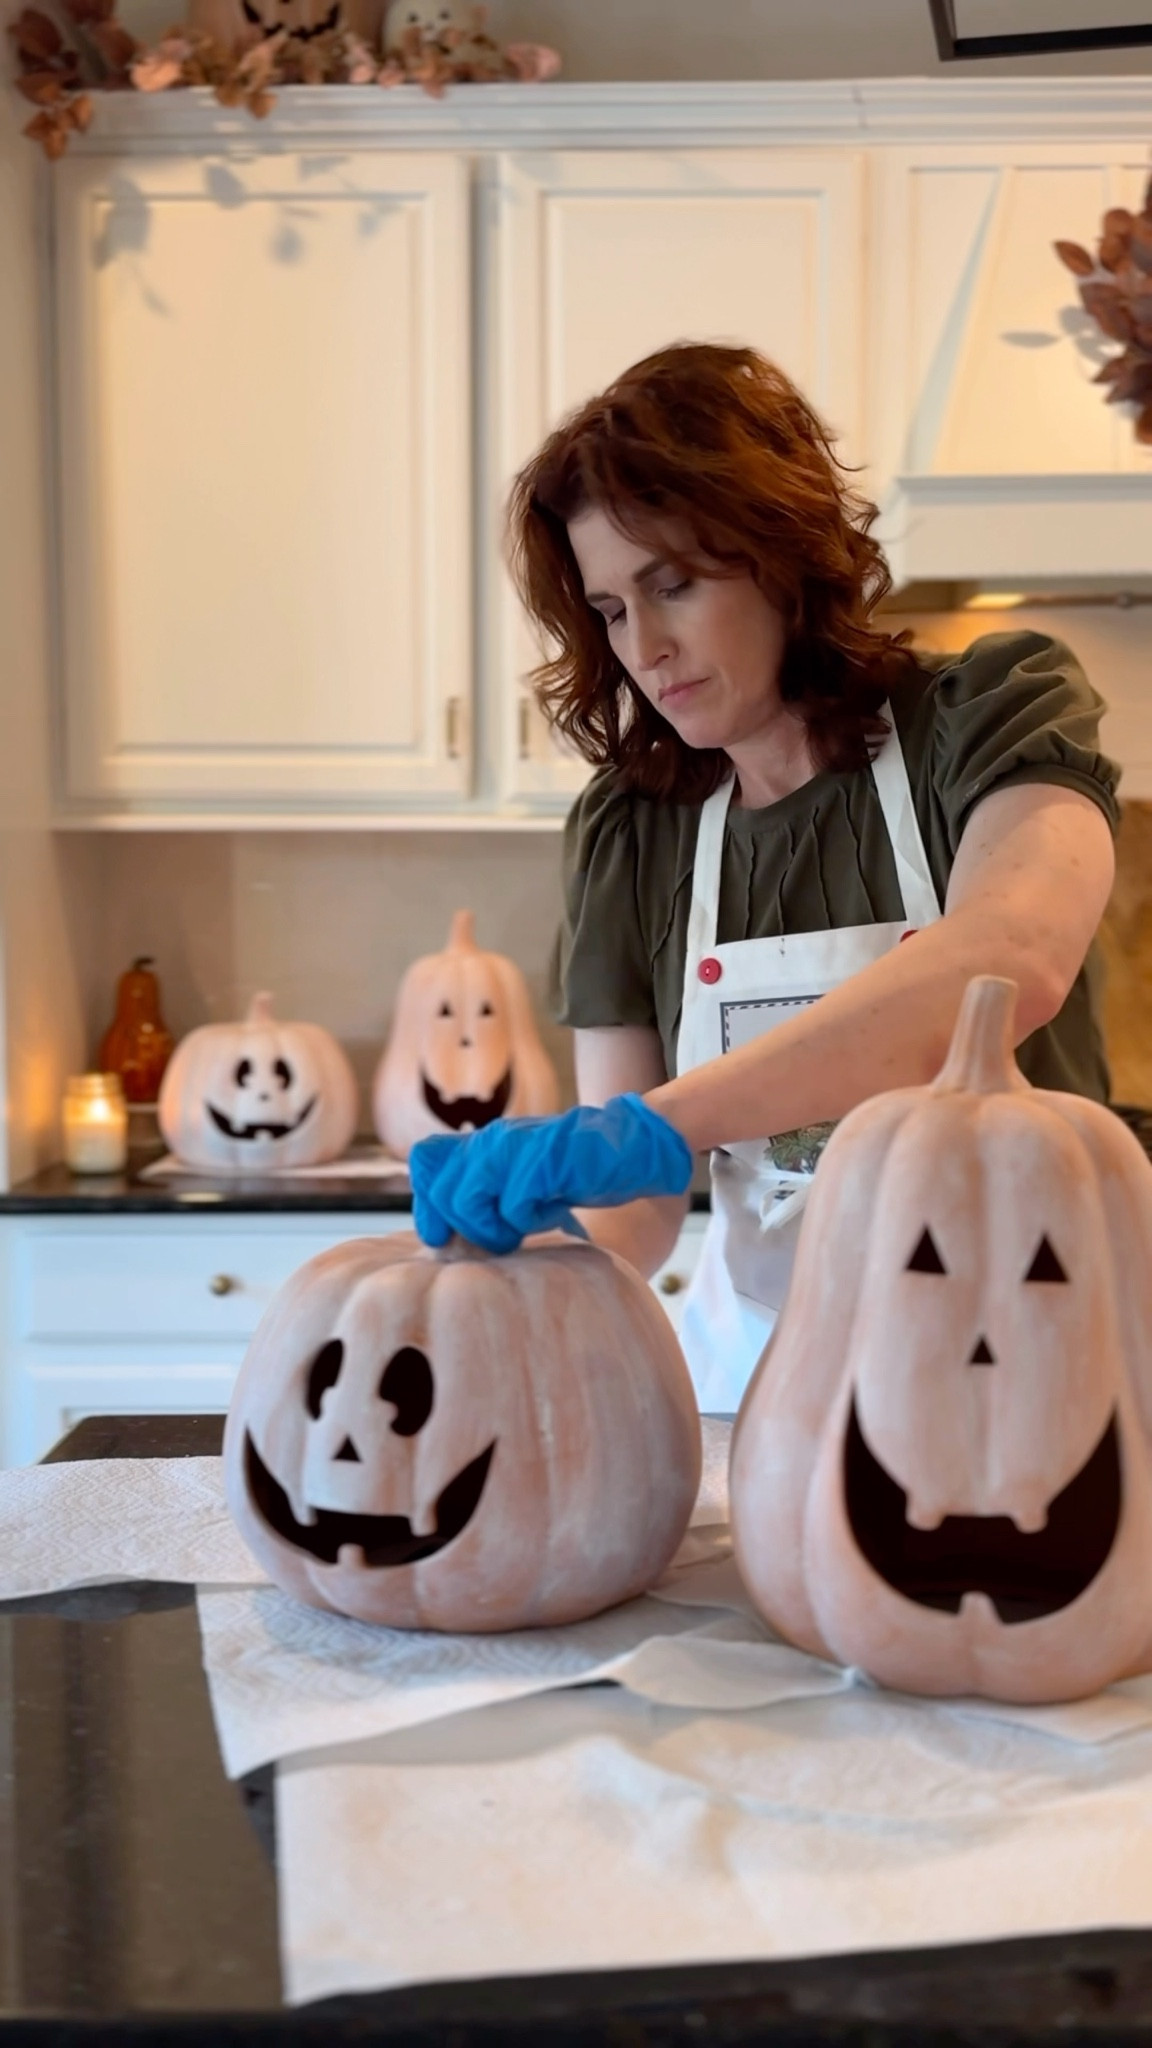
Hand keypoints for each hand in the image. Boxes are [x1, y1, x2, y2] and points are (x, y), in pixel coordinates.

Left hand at [409, 1093, 693, 1254]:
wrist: (633, 1146)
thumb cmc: (577, 1172)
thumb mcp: (523, 1179)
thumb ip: (489, 1195)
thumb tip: (453, 1239)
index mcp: (484, 1143)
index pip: (424, 1161)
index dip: (428, 1202)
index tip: (444, 1236)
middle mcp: (492, 1140)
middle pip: (439, 1189)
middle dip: (461, 1227)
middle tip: (495, 1239)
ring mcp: (515, 1148)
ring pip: (465, 1200)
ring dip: (491, 1229)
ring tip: (522, 1232)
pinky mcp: (543, 1162)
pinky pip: (512, 1206)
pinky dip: (528, 1222)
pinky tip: (552, 1215)